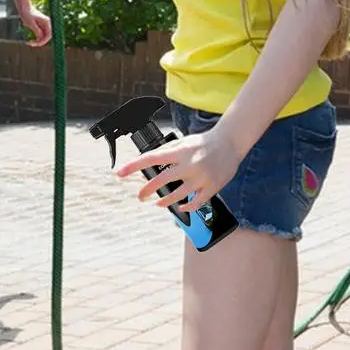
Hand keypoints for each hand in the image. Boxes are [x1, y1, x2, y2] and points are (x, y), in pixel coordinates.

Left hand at [19, 6, 51, 46]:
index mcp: (46, 22)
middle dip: (40, 42)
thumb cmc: (27, 13)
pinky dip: (36, 38)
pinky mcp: (39, 26)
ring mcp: (43, 25)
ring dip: (37, 41)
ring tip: (29, 43)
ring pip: (43, 37)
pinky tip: (30, 41)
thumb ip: (36, 30)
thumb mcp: (30, 23)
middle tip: (31, 44)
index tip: (36, 44)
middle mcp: (47, 24)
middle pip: (46, 37)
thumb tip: (41, 37)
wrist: (23, 6)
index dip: (43, 41)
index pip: (49, 35)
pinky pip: (40, 35)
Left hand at [115, 126, 240, 212]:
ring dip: (165, 201)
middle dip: (147, 190)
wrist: (229, 143)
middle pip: (162, 180)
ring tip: (157, 202)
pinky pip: (196, 202)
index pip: (151, 158)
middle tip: (140, 196)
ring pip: (178, 195)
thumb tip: (147, 161)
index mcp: (179, 152)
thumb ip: (165, 152)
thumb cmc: (202, 142)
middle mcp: (189, 165)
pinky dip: (186, 207)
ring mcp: (201, 178)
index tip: (120, 172)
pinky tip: (179, 207)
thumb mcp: (181, 143)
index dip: (134, 166)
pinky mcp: (212, 188)